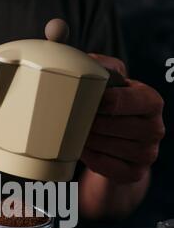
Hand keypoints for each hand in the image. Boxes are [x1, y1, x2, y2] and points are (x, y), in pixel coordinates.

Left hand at [82, 54, 164, 183]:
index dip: (105, 101)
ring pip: (108, 146)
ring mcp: (148, 154)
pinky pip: (105, 165)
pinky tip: (82, 149)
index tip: (89, 100)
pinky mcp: (135, 174)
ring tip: (74, 133)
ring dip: (87, 139)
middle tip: (73, 119)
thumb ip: (101, 66)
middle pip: (116, 126)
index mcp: (152, 101)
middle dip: (91, 122)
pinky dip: (90, 157)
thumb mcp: (112, 83)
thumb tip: (79, 54)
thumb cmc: (112, 107)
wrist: (119, 144)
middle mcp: (155, 128)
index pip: (129, 100)